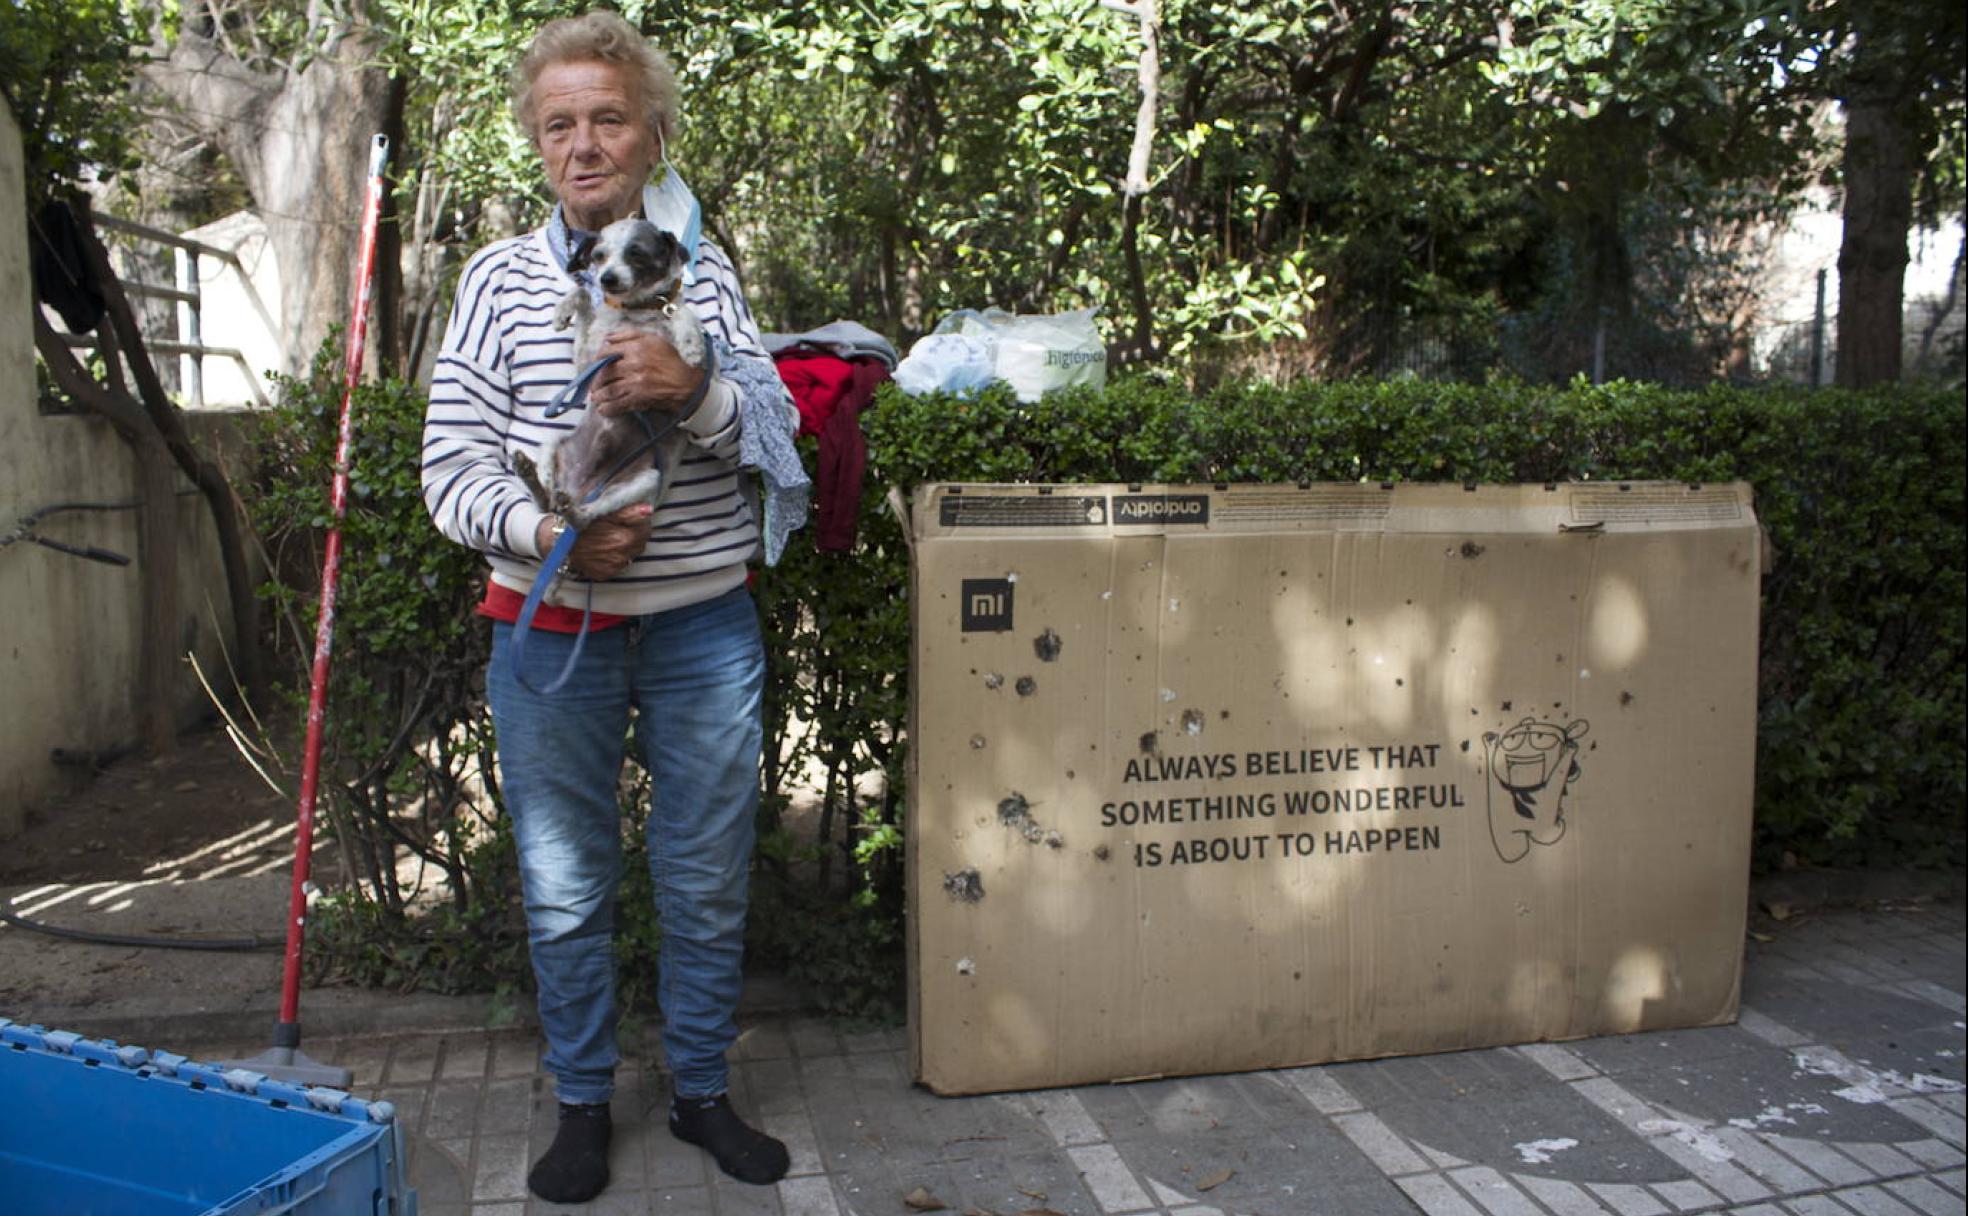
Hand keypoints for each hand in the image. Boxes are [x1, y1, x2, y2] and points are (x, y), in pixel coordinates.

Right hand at [535, 503, 652, 580]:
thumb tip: (648, 510)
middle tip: (618, 527)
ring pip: (631, 554)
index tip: (629, 518)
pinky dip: (615, 557)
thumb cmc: (581, 521)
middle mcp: (622, 554)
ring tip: (610, 538)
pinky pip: (619, 565)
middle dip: (633, 534)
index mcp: (625, 537)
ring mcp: (614, 566)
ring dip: (625, 546)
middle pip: (640, 542)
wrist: (558, 541)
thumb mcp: (604, 511)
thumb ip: (629, 512)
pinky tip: (604, 550)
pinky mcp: (606, 574)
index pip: (645, 528)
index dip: (638, 522)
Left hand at [591, 329, 705, 416]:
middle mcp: (632, 365)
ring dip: (599, 395)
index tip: (596, 363)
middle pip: (605, 373)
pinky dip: (608, 408)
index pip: (606, 352)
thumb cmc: (671, 360)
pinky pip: (619, 404)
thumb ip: (629, 335)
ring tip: (595, 398)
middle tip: (593, 385)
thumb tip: (607, 337)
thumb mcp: (654, 339)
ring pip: (609, 390)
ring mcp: (635, 383)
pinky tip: (603, 409)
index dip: (598, 358)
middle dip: (596, 380)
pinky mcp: (639, 398)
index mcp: (635, 348)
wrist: (686, 383)